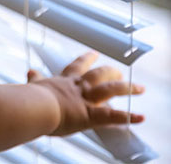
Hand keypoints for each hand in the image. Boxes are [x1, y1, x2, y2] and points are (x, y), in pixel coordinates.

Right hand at [27, 51, 144, 135]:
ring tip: (140, 88)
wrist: (35, 106)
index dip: (85, 60)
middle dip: (110, 71)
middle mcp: (77, 88)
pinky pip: (111, 116)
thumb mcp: (33, 86)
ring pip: (110, 89)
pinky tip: (141, 117)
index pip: (76, 67)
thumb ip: (35, 80)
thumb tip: (30, 71)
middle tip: (119, 70)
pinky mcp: (90, 115)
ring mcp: (85, 100)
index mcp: (63, 82)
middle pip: (97, 75)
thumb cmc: (31, 98)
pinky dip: (128, 117)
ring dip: (127, 88)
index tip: (94, 54)